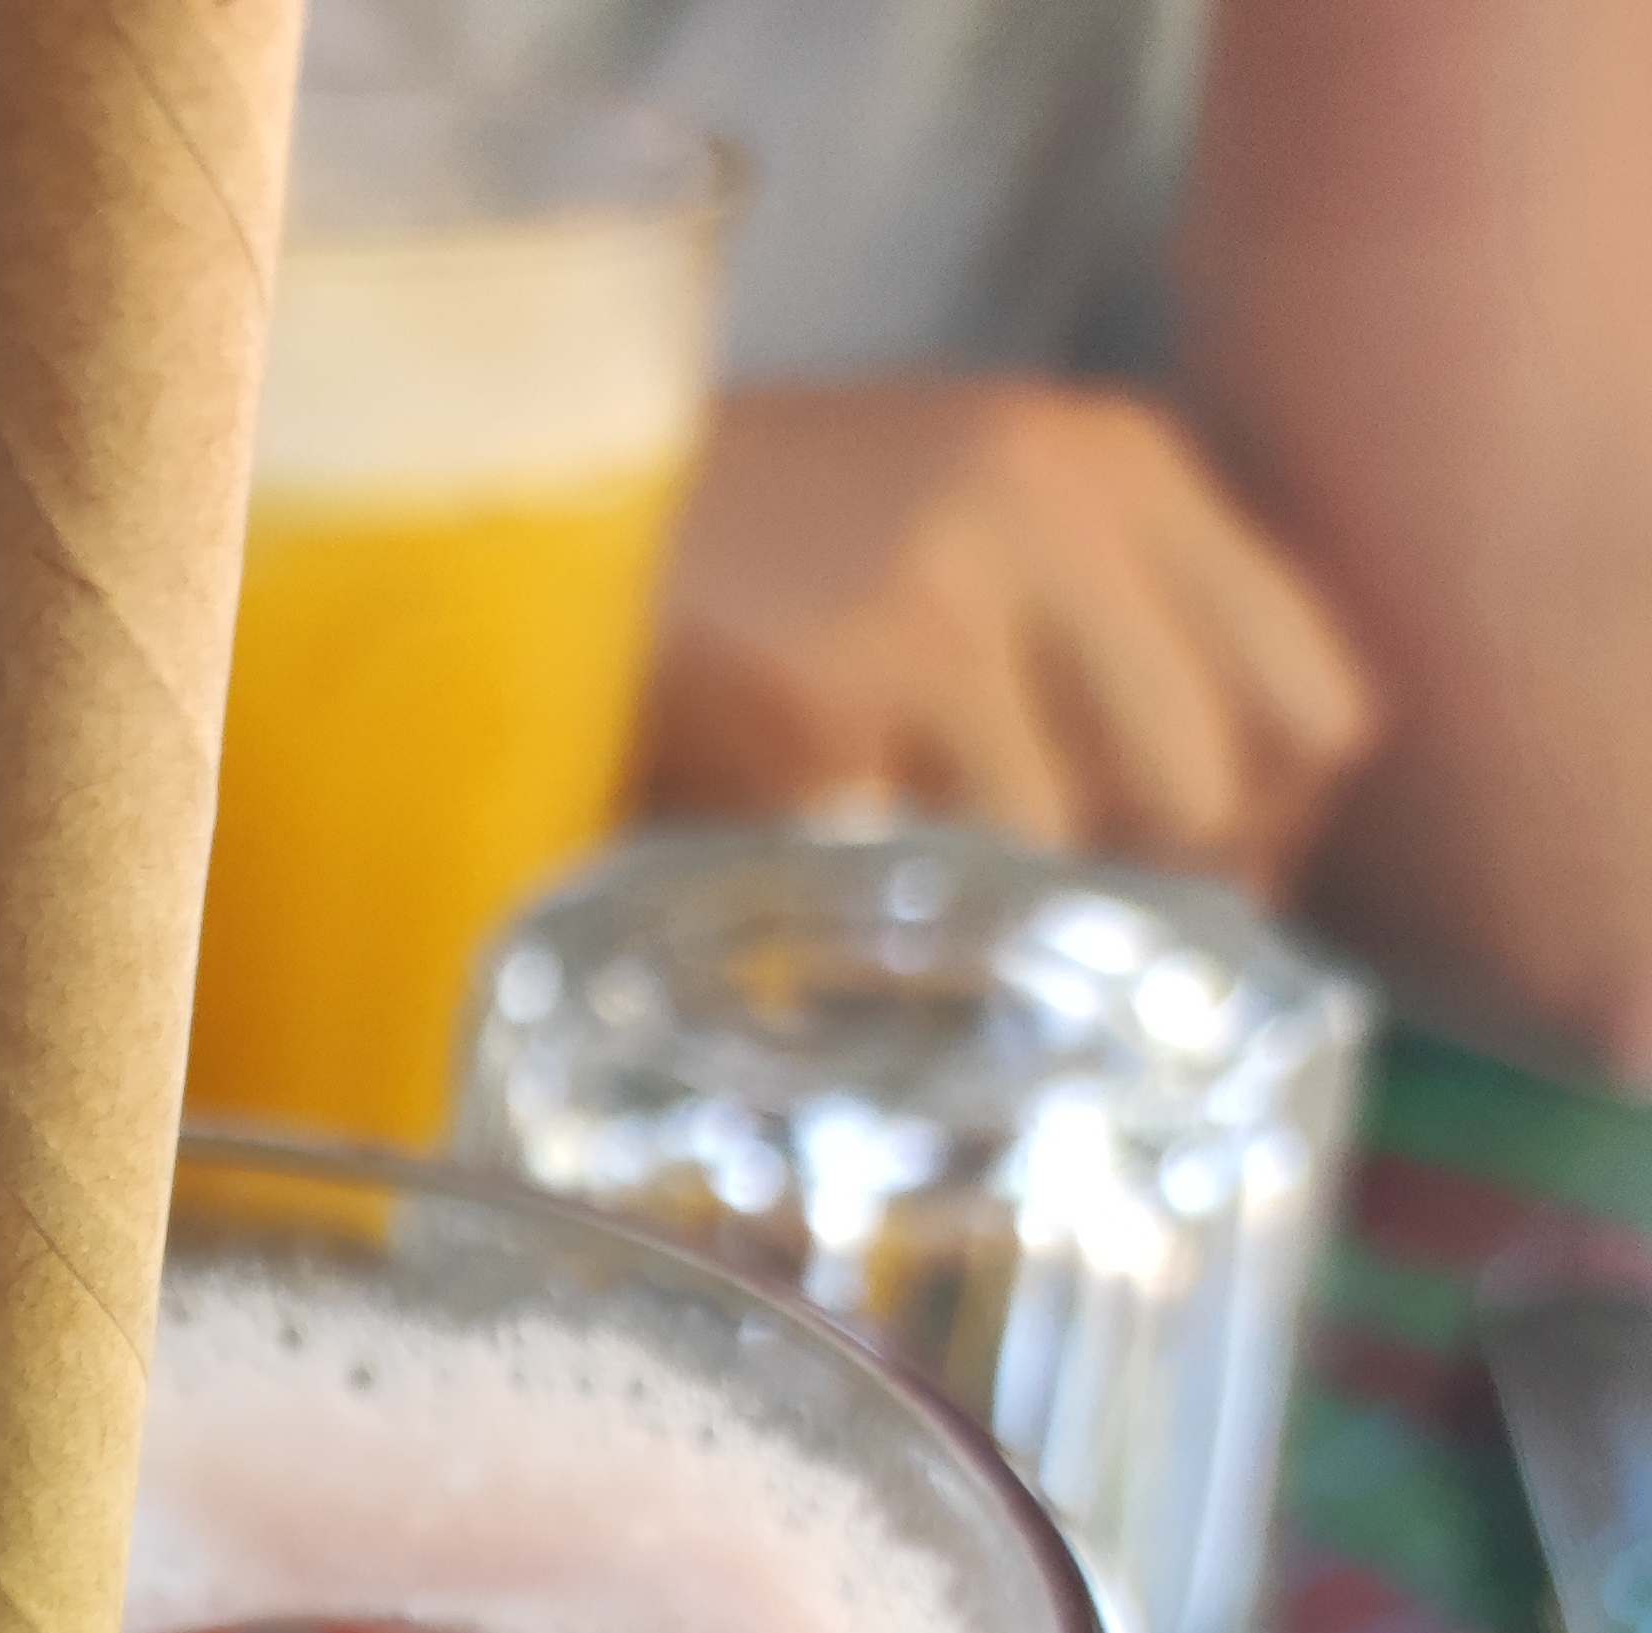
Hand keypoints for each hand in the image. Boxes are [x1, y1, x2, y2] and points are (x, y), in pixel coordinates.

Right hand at [640, 375, 1380, 894]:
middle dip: (1136, 889)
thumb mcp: (994, 519)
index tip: (1192, 881)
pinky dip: (870, 916)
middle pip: (1206, 797)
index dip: (1269, 831)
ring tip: (908, 895)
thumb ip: (1128, 634)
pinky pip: (909, 884)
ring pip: (1058, 855)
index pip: (1320, 706)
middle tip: (1050, 927)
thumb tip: (1252, 854)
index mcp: (1125, 463)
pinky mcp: (821, 705)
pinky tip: (814, 882)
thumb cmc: (783, 543)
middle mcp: (1055, 514)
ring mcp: (936, 605)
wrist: (555, 504)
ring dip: (989, 913)